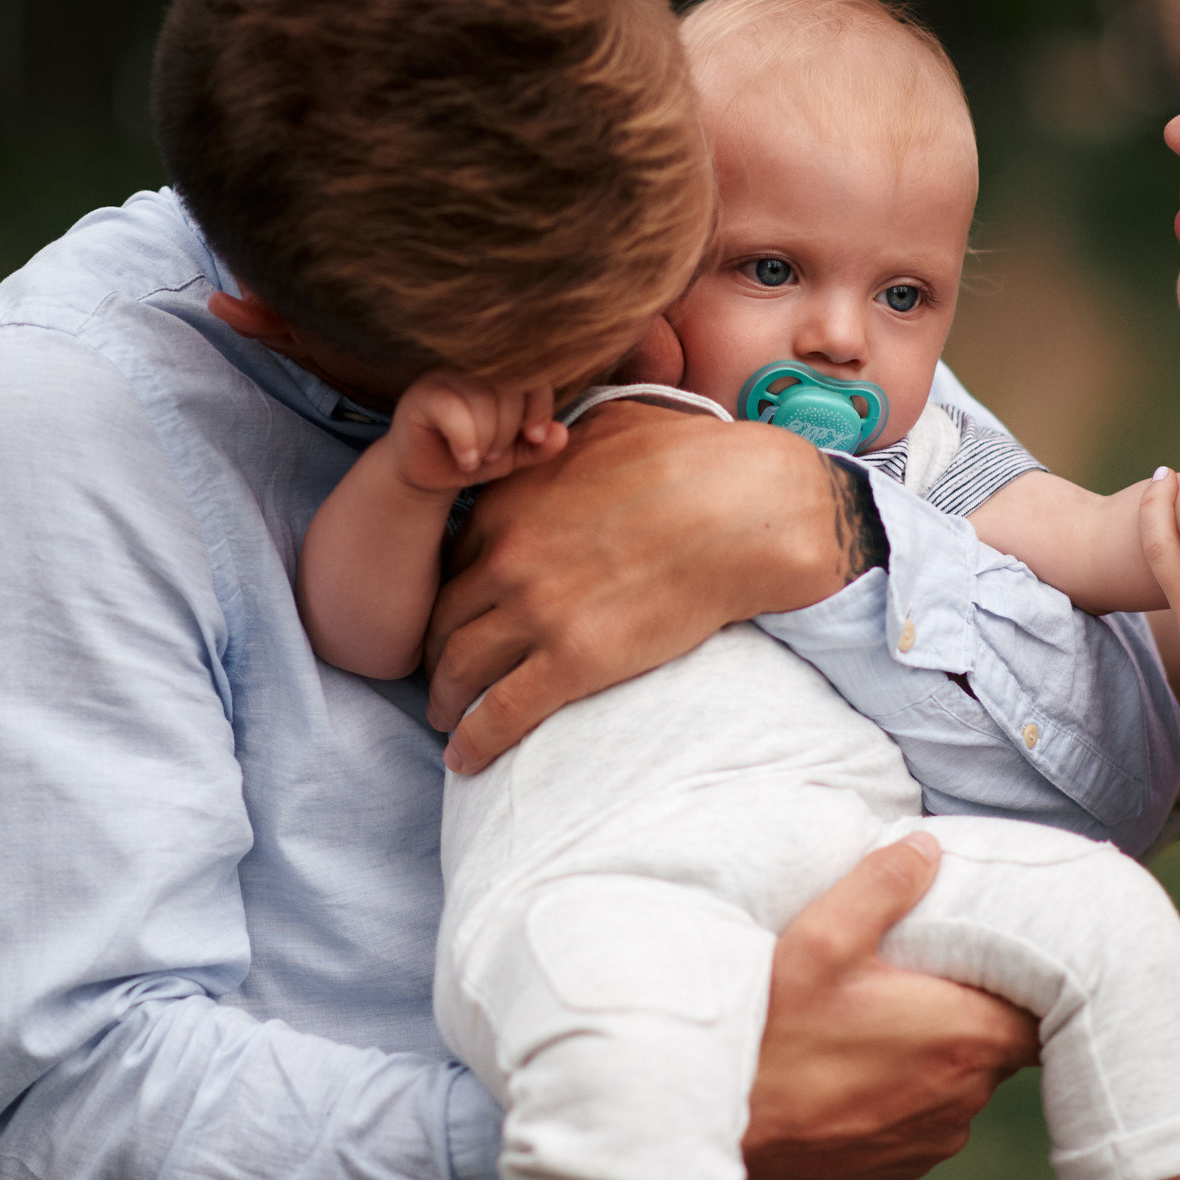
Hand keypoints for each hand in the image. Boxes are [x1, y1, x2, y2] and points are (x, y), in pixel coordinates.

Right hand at [387, 374, 566, 494]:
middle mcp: (471, 369)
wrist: (428, 477)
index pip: (531, 374)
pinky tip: (464, 460)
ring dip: (486, 438)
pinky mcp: (420, 396)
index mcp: (498, 374)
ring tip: (478, 460)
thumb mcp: (512, 455)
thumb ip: (539, 445)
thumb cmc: (471, 456)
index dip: (539, 405)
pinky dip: (465, 441)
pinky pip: (451, 410)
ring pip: (480, 398)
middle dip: (508, 428)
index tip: (534, 437)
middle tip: (495, 455)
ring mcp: (443, 378)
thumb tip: (561, 433)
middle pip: (507, 386)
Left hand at [426, 403, 856, 769]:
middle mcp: (508, 558)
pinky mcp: (574, 661)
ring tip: (445, 719)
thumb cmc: (692, 459)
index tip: (458, 616)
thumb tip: (558, 435)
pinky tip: (466, 758)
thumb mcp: (609, 421)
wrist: (745, 509)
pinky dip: (475, 741)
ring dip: (444, 700)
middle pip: (443, 618)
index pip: (454, 561)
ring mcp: (537, 612)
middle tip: (441, 675)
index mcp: (510, 503)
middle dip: (433, 652)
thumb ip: (566, 437)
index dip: (451, 594)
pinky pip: (503, 714)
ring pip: (460, 669)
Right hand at [741, 833, 1040, 1179]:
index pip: (1043, 1012)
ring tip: (885, 1018)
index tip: (999, 956)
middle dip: (975, 1008)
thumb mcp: (819, 938)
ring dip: (939, 1052)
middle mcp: (962, 1097)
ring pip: (964, 1081)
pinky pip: (929, 1116)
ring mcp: (932, 1137)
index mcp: (962, 1036)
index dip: (1030, 982)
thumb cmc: (770, 1033)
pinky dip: (909, 1091)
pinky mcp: (900, 1163)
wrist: (714, 1124)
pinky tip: (861, 1065)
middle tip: (928, 973)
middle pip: (1002, 1043)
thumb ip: (883, 885)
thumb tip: (927, 848)